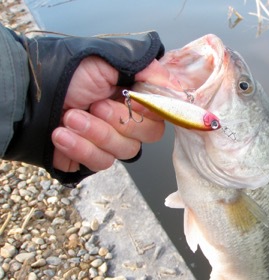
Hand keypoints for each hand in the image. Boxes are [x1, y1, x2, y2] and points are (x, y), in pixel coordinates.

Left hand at [51, 56, 168, 172]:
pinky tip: (62, 134)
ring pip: (126, 150)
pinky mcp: (93, 159)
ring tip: (71, 117)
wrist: (28, 96)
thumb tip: (174, 84)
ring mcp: (111, 141)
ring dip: (96, 133)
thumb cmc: (65, 75)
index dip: (153, 110)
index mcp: (134, 96)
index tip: (134, 100)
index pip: (162, 111)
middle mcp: (127, 119)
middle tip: (96, 106)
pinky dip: (81, 148)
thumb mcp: (108, 60)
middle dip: (121, 121)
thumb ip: (145, 68)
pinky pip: (102, 162)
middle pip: (150, 134)